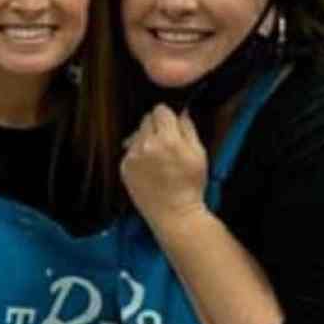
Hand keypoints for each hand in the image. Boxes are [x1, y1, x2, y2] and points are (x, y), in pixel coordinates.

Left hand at [121, 105, 207, 230]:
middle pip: (146, 119)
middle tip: (167, 142)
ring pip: (137, 134)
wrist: (174, 214)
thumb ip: (188, 128)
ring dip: (146, 139)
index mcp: (167, 139)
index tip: (172, 125)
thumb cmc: (190, 185)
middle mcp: (146, 144)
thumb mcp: (199, 154)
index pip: (160, 109)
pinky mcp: (124, 167)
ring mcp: (132, 156)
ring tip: (157, 157)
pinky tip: (149, 168)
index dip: (168, 116)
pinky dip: (138, 154)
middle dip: (157, 126)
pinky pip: (130, 150)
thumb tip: (180, 112)